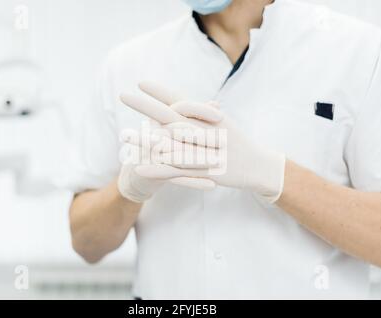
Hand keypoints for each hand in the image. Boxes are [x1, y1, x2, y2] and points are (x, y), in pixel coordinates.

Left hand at [120, 82, 285, 202]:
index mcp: (209, 117)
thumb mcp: (221, 125)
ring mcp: (205, 151)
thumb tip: (180, 104)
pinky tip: (139, 168)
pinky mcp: (204, 171)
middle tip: (122, 95)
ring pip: (170, 144)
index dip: (160, 91)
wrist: (258, 166)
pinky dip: (157, 170)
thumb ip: (200, 114)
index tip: (140, 82)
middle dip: (145, 105)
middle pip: (170, 116)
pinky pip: (177, 171)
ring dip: (144, 140)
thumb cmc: (237, 143)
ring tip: (123, 136)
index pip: (181, 100)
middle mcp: (205, 131)